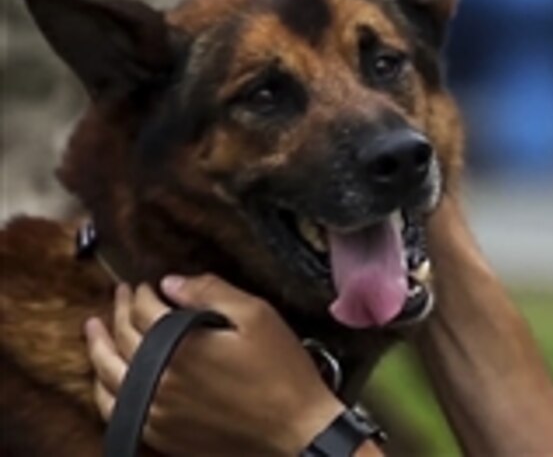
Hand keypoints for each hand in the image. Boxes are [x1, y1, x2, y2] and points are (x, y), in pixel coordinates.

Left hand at [85, 276, 343, 456]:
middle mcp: (158, 379)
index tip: (147, 284)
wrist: (295, 430)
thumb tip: (171, 282)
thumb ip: (212, 292)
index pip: (146, 310)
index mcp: (181, 346)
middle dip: (119, 311)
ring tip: (94, 329)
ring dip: (99, 347)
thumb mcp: (257, 316)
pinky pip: (114, 409)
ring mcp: (154, 411)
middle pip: (123, 338)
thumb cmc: (281, 371)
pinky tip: (104, 377)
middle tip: (121, 294)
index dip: (144, 292)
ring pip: (108, 374)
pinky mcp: (158, 434)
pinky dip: (103, 388)